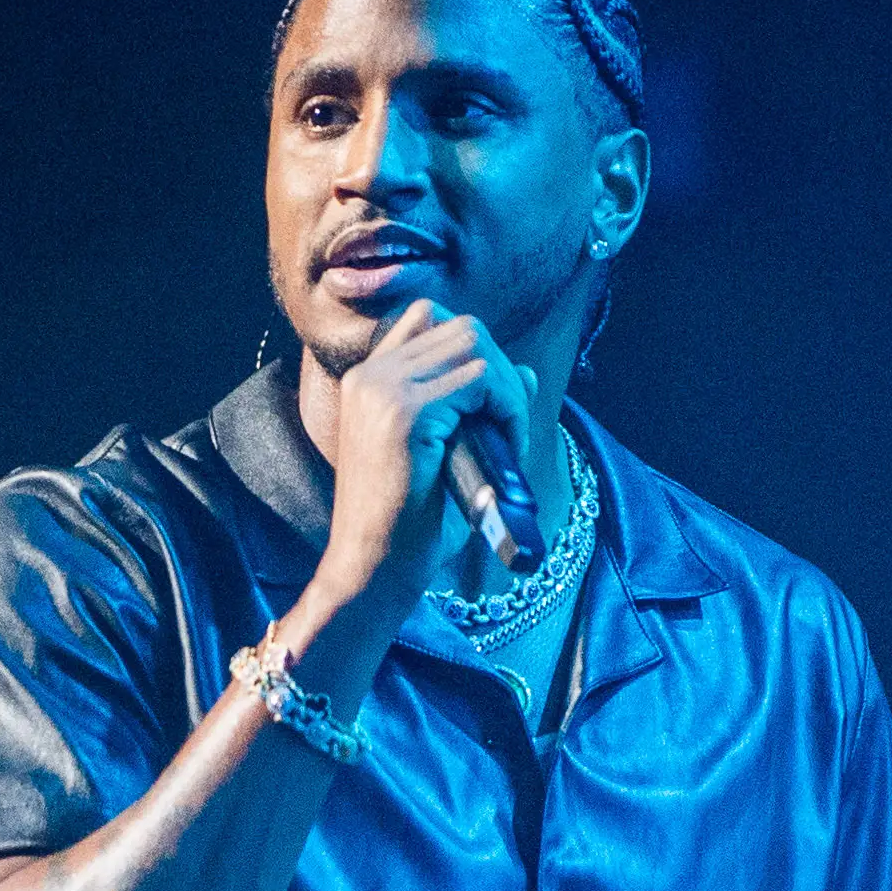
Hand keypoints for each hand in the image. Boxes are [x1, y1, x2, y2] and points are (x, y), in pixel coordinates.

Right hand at [309, 301, 534, 642]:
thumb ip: (474, 408)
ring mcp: (383, 390)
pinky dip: (508, 408)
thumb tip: (524, 372)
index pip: (431, 319)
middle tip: (509, 428)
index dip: (475, 354)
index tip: (490, 408)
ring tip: (509, 440)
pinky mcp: (405, 413)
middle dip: (501, 371)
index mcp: (367, 380)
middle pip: (461, 327)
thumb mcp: (443, 455)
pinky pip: (481, 379)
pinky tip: (506, 448)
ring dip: (507, 389)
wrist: (371, 571)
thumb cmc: (406, 525)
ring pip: (474, 344)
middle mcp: (369, 375)